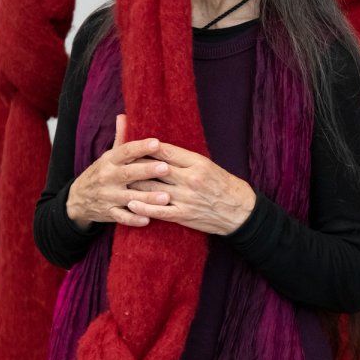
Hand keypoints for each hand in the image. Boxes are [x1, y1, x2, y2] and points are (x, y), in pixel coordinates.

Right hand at [65, 114, 172, 229]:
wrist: (77, 200)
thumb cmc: (101, 173)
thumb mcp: (108, 156)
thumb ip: (120, 138)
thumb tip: (124, 115)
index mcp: (109, 161)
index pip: (126, 151)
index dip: (141, 147)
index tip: (157, 143)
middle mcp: (108, 178)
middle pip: (129, 173)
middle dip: (147, 171)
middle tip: (166, 168)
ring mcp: (108, 197)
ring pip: (129, 197)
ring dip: (147, 198)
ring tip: (166, 197)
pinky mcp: (109, 213)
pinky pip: (122, 218)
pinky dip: (134, 219)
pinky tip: (148, 219)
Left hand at [125, 142, 256, 234]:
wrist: (239, 211)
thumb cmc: (224, 185)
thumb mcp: (209, 165)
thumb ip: (186, 159)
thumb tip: (162, 150)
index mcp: (198, 163)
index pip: (166, 151)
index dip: (147, 147)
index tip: (133, 144)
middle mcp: (191, 179)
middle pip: (156, 169)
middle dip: (137, 165)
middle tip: (120, 161)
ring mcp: (186, 198)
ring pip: (153, 189)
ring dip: (135, 185)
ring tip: (120, 181)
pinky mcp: (183, 215)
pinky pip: (158, 211)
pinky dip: (143, 208)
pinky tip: (130, 204)